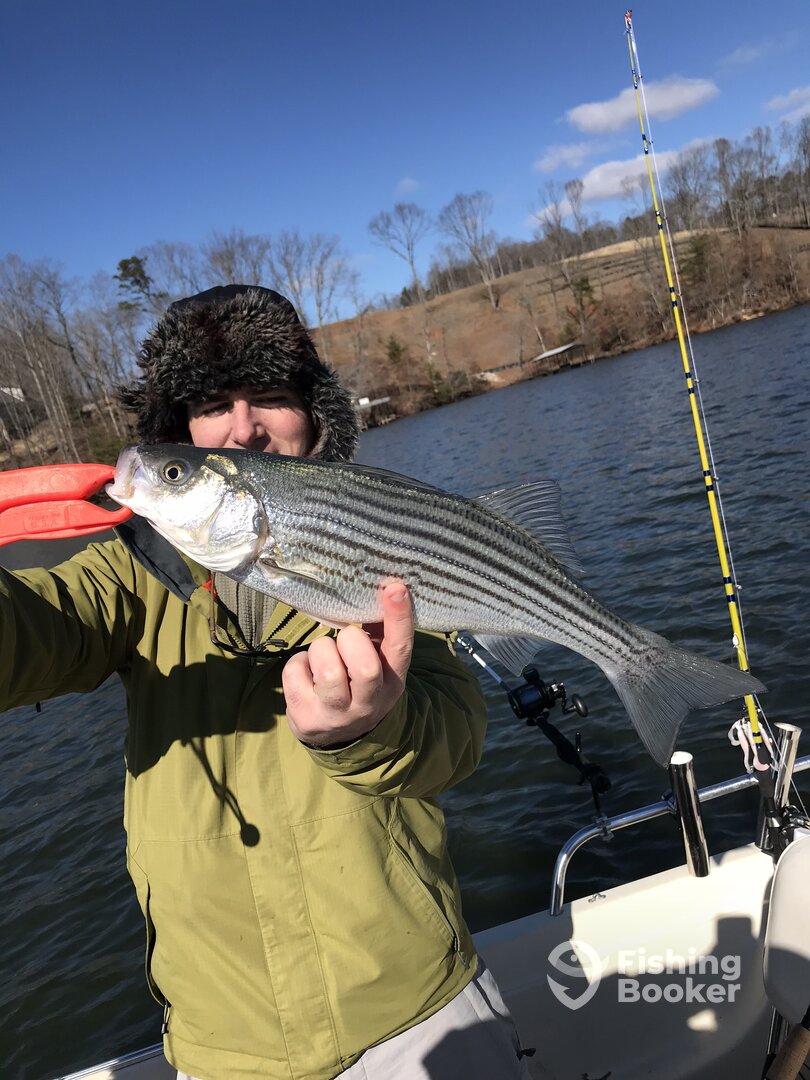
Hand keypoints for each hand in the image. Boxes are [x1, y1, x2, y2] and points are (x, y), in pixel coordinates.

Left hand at [283, 582, 413, 747]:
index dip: (398, 618)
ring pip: (327, 669)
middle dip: (350, 641)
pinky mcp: (304, 717)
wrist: (338, 736)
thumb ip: (380, 631)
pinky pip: (295, 670)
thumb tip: (381, 587)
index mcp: (392, 683)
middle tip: (344, 640)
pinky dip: (299, 663)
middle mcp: (368, 704)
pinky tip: (306, 675)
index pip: (400, 650)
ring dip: (321, 650)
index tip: (394, 588)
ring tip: (323, 659)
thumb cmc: (359, 685)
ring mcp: (335, 715)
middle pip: (365, 667)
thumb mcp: (378, 665)